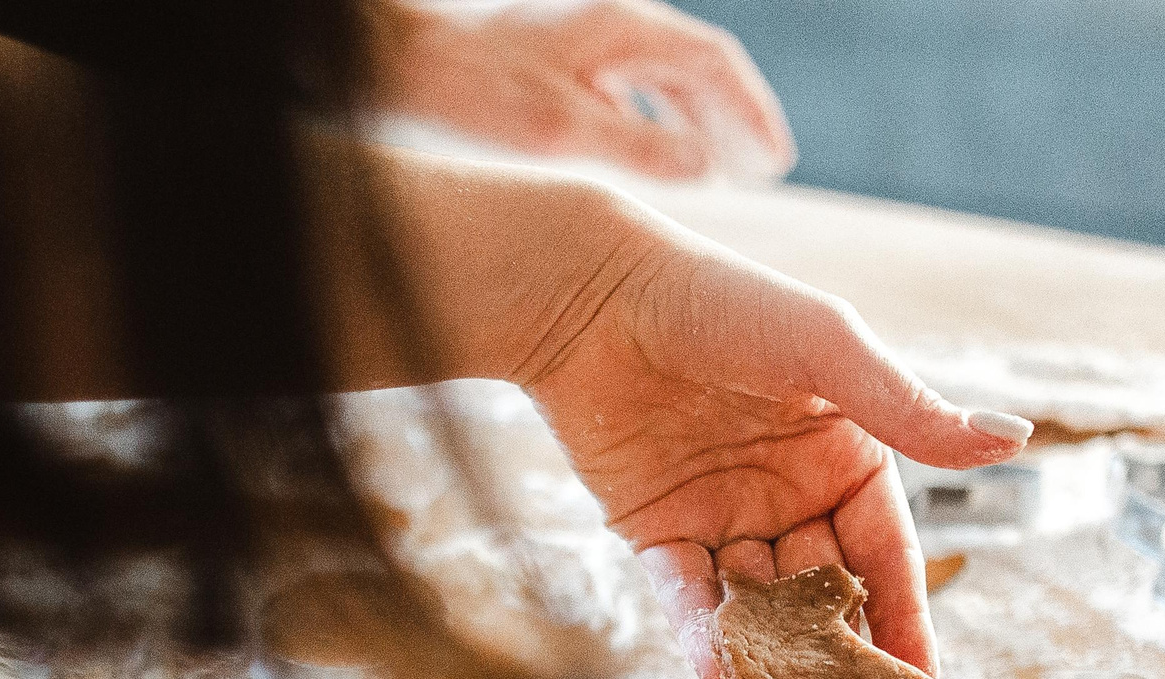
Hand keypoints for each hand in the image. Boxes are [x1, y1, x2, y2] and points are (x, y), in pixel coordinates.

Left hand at [368, 0, 796, 181]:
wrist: (389, 55)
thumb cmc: (467, 90)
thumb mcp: (558, 130)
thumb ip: (637, 148)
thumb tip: (706, 170)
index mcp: (621, 29)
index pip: (714, 64)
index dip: (752, 114)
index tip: (775, 164)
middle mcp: (606, 22)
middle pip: (692, 65)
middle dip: (732, 115)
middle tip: (762, 169)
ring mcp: (575, 36)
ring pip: (655, 74)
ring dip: (693, 117)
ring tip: (716, 165)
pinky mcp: (545, 57)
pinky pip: (619, 84)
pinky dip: (647, 117)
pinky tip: (639, 150)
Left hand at [513, 213, 1034, 678]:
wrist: (594, 291)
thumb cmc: (724, 301)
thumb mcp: (828, 351)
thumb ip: (910, 409)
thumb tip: (1015, 438)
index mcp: (848, 459)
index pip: (889, 558)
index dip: (908, 622)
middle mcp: (791, 500)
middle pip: (827, 598)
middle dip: (843, 661)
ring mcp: (723, 522)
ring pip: (758, 610)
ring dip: (773, 660)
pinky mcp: (655, 536)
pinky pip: (687, 601)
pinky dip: (702, 638)